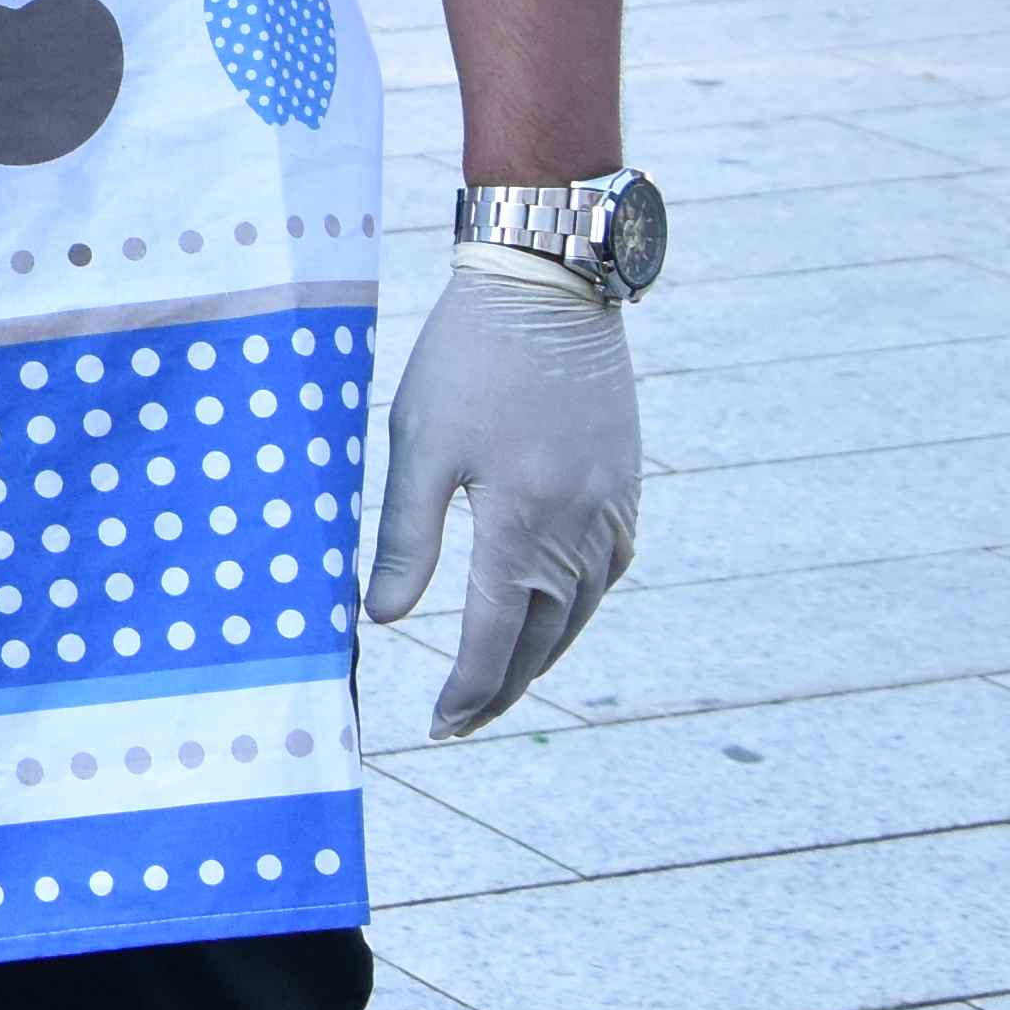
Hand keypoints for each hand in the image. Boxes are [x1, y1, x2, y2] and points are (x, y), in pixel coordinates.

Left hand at [363, 243, 643, 738]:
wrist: (547, 284)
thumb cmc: (468, 358)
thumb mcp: (418, 444)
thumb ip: (404, 538)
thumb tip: (383, 620)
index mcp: (522, 524)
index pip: (493, 637)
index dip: (469, 689)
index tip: (442, 725)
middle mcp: (579, 529)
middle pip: (543, 639)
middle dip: (502, 687)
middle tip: (465, 722)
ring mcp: (612, 509)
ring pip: (581, 612)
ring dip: (542, 654)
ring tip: (500, 681)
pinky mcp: (627, 485)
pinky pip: (608, 572)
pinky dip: (577, 607)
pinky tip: (553, 612)